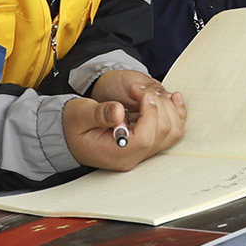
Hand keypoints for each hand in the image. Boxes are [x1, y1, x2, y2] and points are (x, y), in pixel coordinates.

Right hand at [66, 71, 185, 169]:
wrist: (69, 135)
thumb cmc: (72, 126)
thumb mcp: (79, 115)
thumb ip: (99, 113)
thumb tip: (119, 111)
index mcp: (116, 153)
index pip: (146, 138)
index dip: (150, 112)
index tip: (141, 93)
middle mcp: (132, 157)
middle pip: (163, 134)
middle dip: (158, 105)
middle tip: (139, 89)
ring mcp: (141, 152)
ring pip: (172, 133)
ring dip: (169, 109)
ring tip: (151, 92)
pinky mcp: (146, 144)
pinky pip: (171, 132)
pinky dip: (175, 114)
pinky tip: (172, 99)